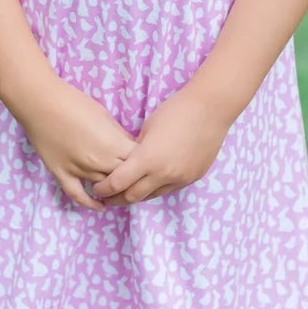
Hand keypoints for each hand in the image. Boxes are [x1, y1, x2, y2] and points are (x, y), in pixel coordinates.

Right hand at [14, 75, 139, 211]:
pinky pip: (78, 195)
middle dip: (132, 178)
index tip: (145, 161)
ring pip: (104, 189)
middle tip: (136, 177)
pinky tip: (100, 205)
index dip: (144, 163)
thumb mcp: (105, 116)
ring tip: (122, 190)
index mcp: (113, 145)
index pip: (138, 163)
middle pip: (124, 179)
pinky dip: (90, 203)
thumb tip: (130, 148)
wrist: (41, 103)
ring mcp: (79, 171)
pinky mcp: (62, 175)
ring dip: (114, 190)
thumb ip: (119, 136)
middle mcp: (99, 162)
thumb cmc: (74, 102)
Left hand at [91, 85, 230, 205]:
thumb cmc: (174, 111)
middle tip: (107, 197)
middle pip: (133, 197)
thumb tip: (128, 162)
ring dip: (137, 195)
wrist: (210, 110)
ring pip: (152, 196)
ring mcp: (180, 179)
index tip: (97, 188)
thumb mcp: (147, 129)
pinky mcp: (192, 178)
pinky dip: (156, 188)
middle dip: (117, 198)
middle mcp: (163, 174)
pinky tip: (151, 182)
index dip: (104, 189)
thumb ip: (136, 150)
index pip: (118, 183)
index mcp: (147, 159)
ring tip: (127, 192)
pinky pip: (169, 189)